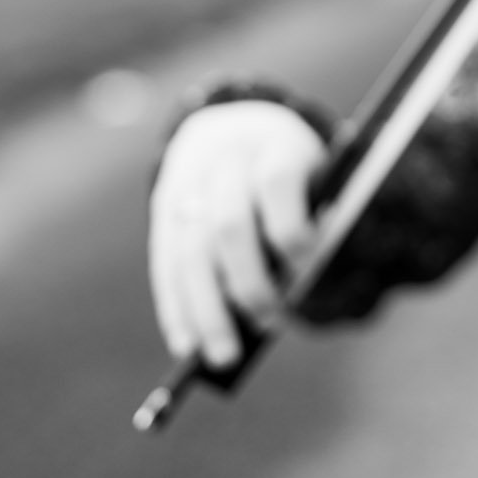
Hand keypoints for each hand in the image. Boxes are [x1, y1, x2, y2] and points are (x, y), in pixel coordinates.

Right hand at [148, 101, 324, 368]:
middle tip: (271, 320)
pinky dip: (176, 308)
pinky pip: (165, 264)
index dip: (291, 229)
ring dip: (207, 310)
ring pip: (190, 252)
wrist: (234, 121)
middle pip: (228, 226)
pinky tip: (187, 344)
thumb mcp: (313, 175)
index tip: (306, 268)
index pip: (277, 183)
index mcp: (272, 145)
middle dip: (249, 281)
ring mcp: (187, 185)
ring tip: (225, 356)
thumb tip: (296, 298)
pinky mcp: (163, 209)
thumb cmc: (290, 167)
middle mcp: (224, 162)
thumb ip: (311, 222)